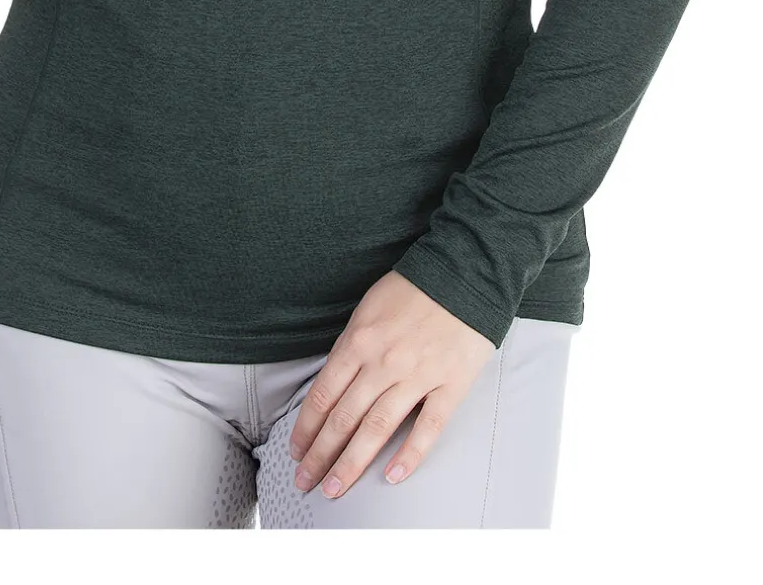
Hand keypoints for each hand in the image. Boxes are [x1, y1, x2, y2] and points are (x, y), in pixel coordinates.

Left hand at [286, 270, 495, 498]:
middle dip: (320, 456)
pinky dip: (408, 456)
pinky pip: (427, 429)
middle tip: (306, 482)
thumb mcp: (369, 308)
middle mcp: (382, 364)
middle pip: (343, 419)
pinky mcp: (450, 386)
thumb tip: (333, 383)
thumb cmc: (415, 288)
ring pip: (376, 430)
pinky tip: (392, 477)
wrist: (466, 273)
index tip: (296, 451)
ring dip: (351, 464)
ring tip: (336, 489)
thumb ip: (351, 346)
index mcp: (358, 342)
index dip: (306, 429)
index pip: (323, 395)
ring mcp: (417, 377)